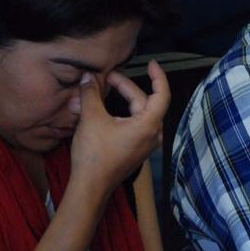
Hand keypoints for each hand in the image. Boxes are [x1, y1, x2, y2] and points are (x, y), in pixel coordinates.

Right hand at [69, 60, 169, 199]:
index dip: (158, 76)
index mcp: (148, 125)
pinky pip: (134, 125)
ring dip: (123, 101)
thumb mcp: (91, 118)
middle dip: (126, 87)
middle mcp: (152, 135)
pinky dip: (123, 114)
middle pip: (145, 102)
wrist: (90, 187)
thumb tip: (88, 78)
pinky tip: (107, 110)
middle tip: (108, 77)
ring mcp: (145, 144)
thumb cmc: (94, 155)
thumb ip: (91, 94)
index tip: (152, 63)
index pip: (162, 94)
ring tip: (105, 90)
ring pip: (139, 114)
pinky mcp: (136, 150)